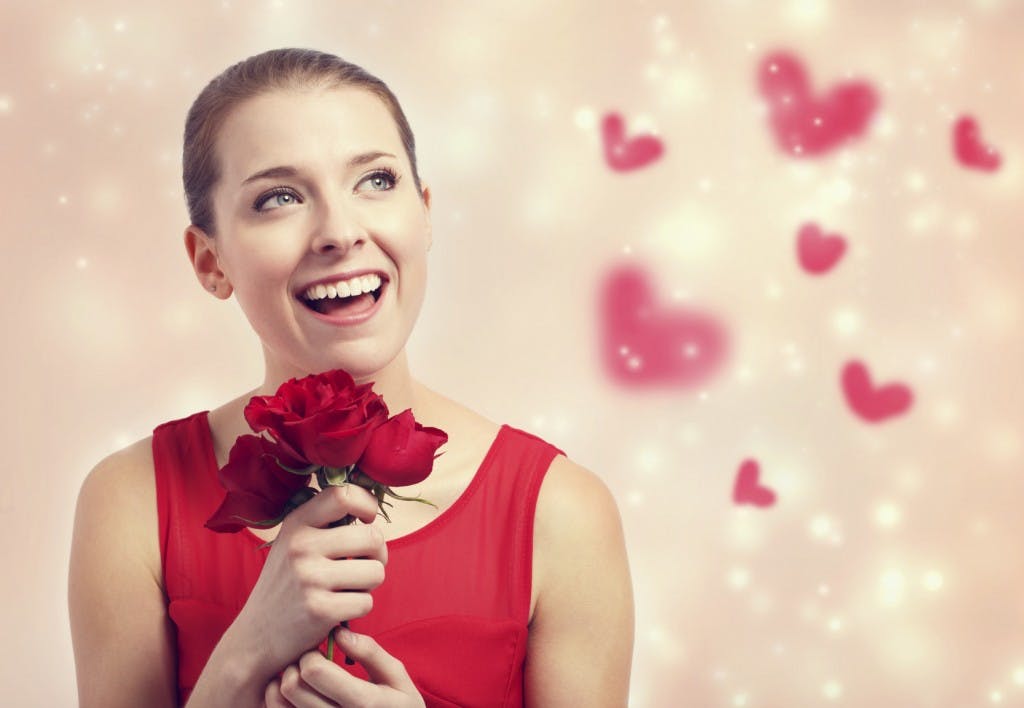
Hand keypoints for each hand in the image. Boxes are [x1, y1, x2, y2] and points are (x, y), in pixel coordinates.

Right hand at [231, 484, 387, 681]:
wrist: (256, 634)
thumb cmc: (286, 583)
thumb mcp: (293, 542)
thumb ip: (325, 522)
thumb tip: (370, 504)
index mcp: (297, 523)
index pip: (344, 495)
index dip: (367, 504)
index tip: (367, 520)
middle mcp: (302, 547)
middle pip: (372, 537)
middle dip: (378, 553)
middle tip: (364, 563)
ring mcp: (310, 578)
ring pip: (376, 571)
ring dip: (370, 583)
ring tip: (350, 586)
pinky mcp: (320, 610)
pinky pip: (366, 602)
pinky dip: (360, 607)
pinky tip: (341, 608)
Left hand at [264, 627, 425, 707]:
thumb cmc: (397, 705)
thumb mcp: (397, 678)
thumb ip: (371, 653)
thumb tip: (339, 632)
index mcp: (363, 703)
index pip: (315, 672)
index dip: (312, 653)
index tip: (320, 651)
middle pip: (292, 686)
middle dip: (297, 665)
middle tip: (309, 663)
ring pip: (280, 702)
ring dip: (285, 681)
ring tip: (301, 678)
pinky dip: (277, 698)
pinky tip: (295, 693)